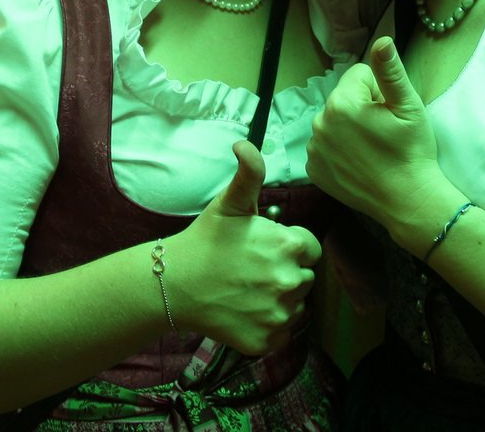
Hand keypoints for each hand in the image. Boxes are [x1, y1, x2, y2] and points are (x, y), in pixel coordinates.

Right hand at [169, 140, 321, 355]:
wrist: (174, 285)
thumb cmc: (205, 240)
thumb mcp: (230, 202)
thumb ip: (249, 172)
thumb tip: (245, 143)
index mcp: (288, 246)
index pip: (309, 249)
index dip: (289, 247)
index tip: (265, 248)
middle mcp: (290, 281)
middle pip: (304, 277)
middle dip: (284, 272)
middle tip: (252, 269)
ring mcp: (279, 314)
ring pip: (295, 305)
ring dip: (279, 299)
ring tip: (248, 290)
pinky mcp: (267, 340)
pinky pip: (282, 332)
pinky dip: (268, 325)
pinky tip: (245, 311)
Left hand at [308, 37, 455, 246]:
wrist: (408, 201)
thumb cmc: (412, 152)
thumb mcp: (408, 106)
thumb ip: (390, 70)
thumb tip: (382, 40)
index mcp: (342, 102)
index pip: (360, 76)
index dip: (379, 91)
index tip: (390, 114)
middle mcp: (320, 122)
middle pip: (344, 98)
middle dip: (362, 109)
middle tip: (383, 133)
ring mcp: (314, 148)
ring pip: (334, 122)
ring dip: (349, 129)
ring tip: (373, 150)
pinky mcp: (313, 169)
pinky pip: (325, 146)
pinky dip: (339, 150)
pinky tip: (359, 163)